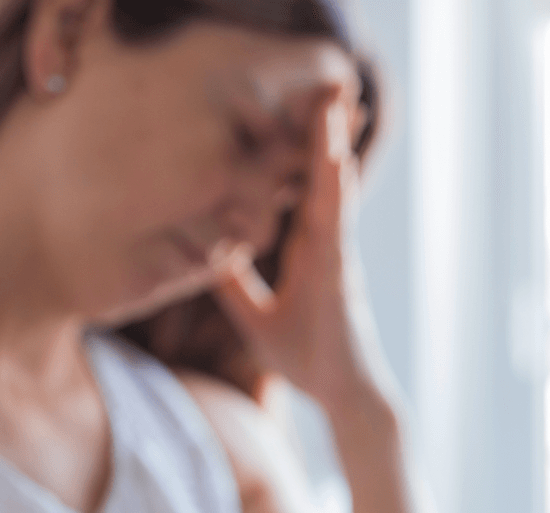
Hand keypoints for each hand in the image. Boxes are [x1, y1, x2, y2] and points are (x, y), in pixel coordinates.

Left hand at [213, 90, 391, 414]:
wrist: (341, 393)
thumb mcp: (255, 318)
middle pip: (320, 177)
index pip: (297, 189)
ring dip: (333, 146)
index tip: (287, 110)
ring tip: (332, 104)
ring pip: (335, 190)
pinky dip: (338, 191)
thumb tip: (207, 258)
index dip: (293, 151)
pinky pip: (340, 224)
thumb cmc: (307, 357)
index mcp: (307, 248)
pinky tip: (337, 163)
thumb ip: (236, 286)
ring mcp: (338, 255)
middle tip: (322, 83)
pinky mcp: (343, 273)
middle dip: (319, 131)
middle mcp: (325, 243)